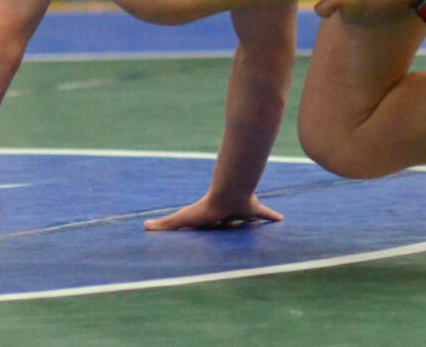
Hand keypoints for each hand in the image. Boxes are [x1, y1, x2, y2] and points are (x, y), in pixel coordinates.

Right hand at [144, 192, 282, 230]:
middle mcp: (227, 214)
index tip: (211, 229)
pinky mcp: (254, 210)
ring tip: (259, 228)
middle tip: (235, 229)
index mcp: (213, 217)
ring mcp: (241, 212)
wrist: (226, 195)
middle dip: (232, 224)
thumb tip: (143, 227)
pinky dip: (272, 216)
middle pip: (230, 222)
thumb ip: (165, 224)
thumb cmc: (206, 208)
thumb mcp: (183, 219)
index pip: (210, 224)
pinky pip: (265, 214)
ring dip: (253, 221)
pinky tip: (281, 219)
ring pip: (247, 218)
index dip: (210, 227)